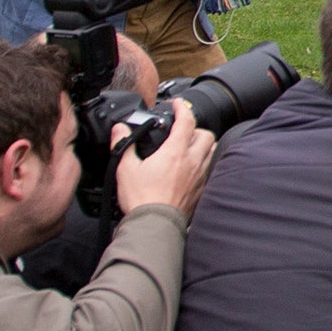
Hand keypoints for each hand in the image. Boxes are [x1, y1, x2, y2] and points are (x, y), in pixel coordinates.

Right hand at [109, 101, 214, 218]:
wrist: (155, 226)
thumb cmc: (142, 200)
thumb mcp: (125, 168)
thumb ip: (123, 144)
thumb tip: (120, 130)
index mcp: (175, 152)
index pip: (186, 121)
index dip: (183, 108)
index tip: (178, 104)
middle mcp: (192, 162)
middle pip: (206, 134)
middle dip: (196, 128)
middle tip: (182, 130)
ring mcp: (199, 177)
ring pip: (211, 152)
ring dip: (202, 145)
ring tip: (188, 147)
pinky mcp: (201, 191)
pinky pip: (209, 171)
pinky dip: (202, 164)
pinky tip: (189, 169)